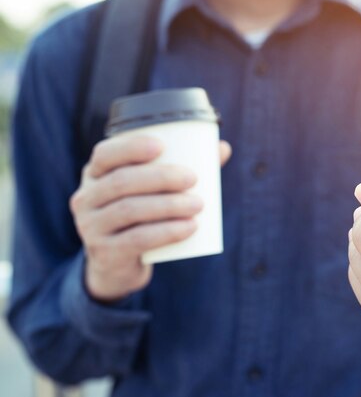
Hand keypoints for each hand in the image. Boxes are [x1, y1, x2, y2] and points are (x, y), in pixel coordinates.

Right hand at [70, 135, 231, 301]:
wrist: (118, 266)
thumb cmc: (141, 217)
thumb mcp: (150, 192)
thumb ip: (183, 168)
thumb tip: (223, 148)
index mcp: (95, 175)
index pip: (105, 154)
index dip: (130, 147)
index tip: (162, 146)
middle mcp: (86, 198)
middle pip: (121, 181)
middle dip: (160, 177)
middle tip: (193, 179)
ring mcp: (91, 227)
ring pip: (129, 210)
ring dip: (168, 205)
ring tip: (198, 204)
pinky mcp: (105, 253)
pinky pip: (136, 240)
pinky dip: (166, 232)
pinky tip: (189, 228)